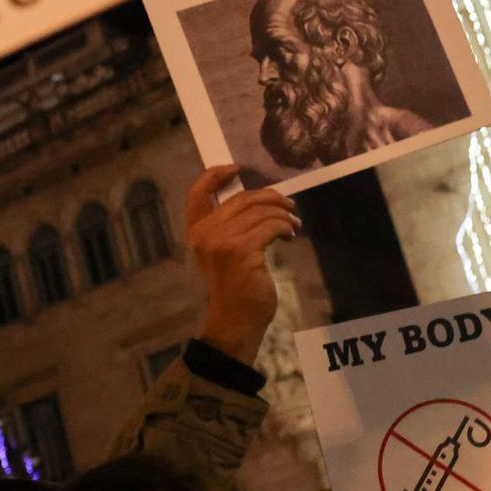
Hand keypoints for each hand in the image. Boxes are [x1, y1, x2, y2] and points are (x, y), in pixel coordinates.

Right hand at [186, 164, 299, 365]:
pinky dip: (286, 227)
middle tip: (289, 205)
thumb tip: (260, 200)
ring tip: (294, 225)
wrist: (235, 321)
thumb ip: (229, 227)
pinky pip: (272, 226)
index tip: (237, 169)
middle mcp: (205, 233)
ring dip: (283, 214)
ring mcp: (223, 242)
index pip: (197, 193)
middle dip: (271, 197)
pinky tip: (290, 235)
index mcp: (196, 232)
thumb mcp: (223, 253)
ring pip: (261, 211)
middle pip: (242, 198)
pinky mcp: (243, 251)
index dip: (215, 175)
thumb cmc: (233, 288)